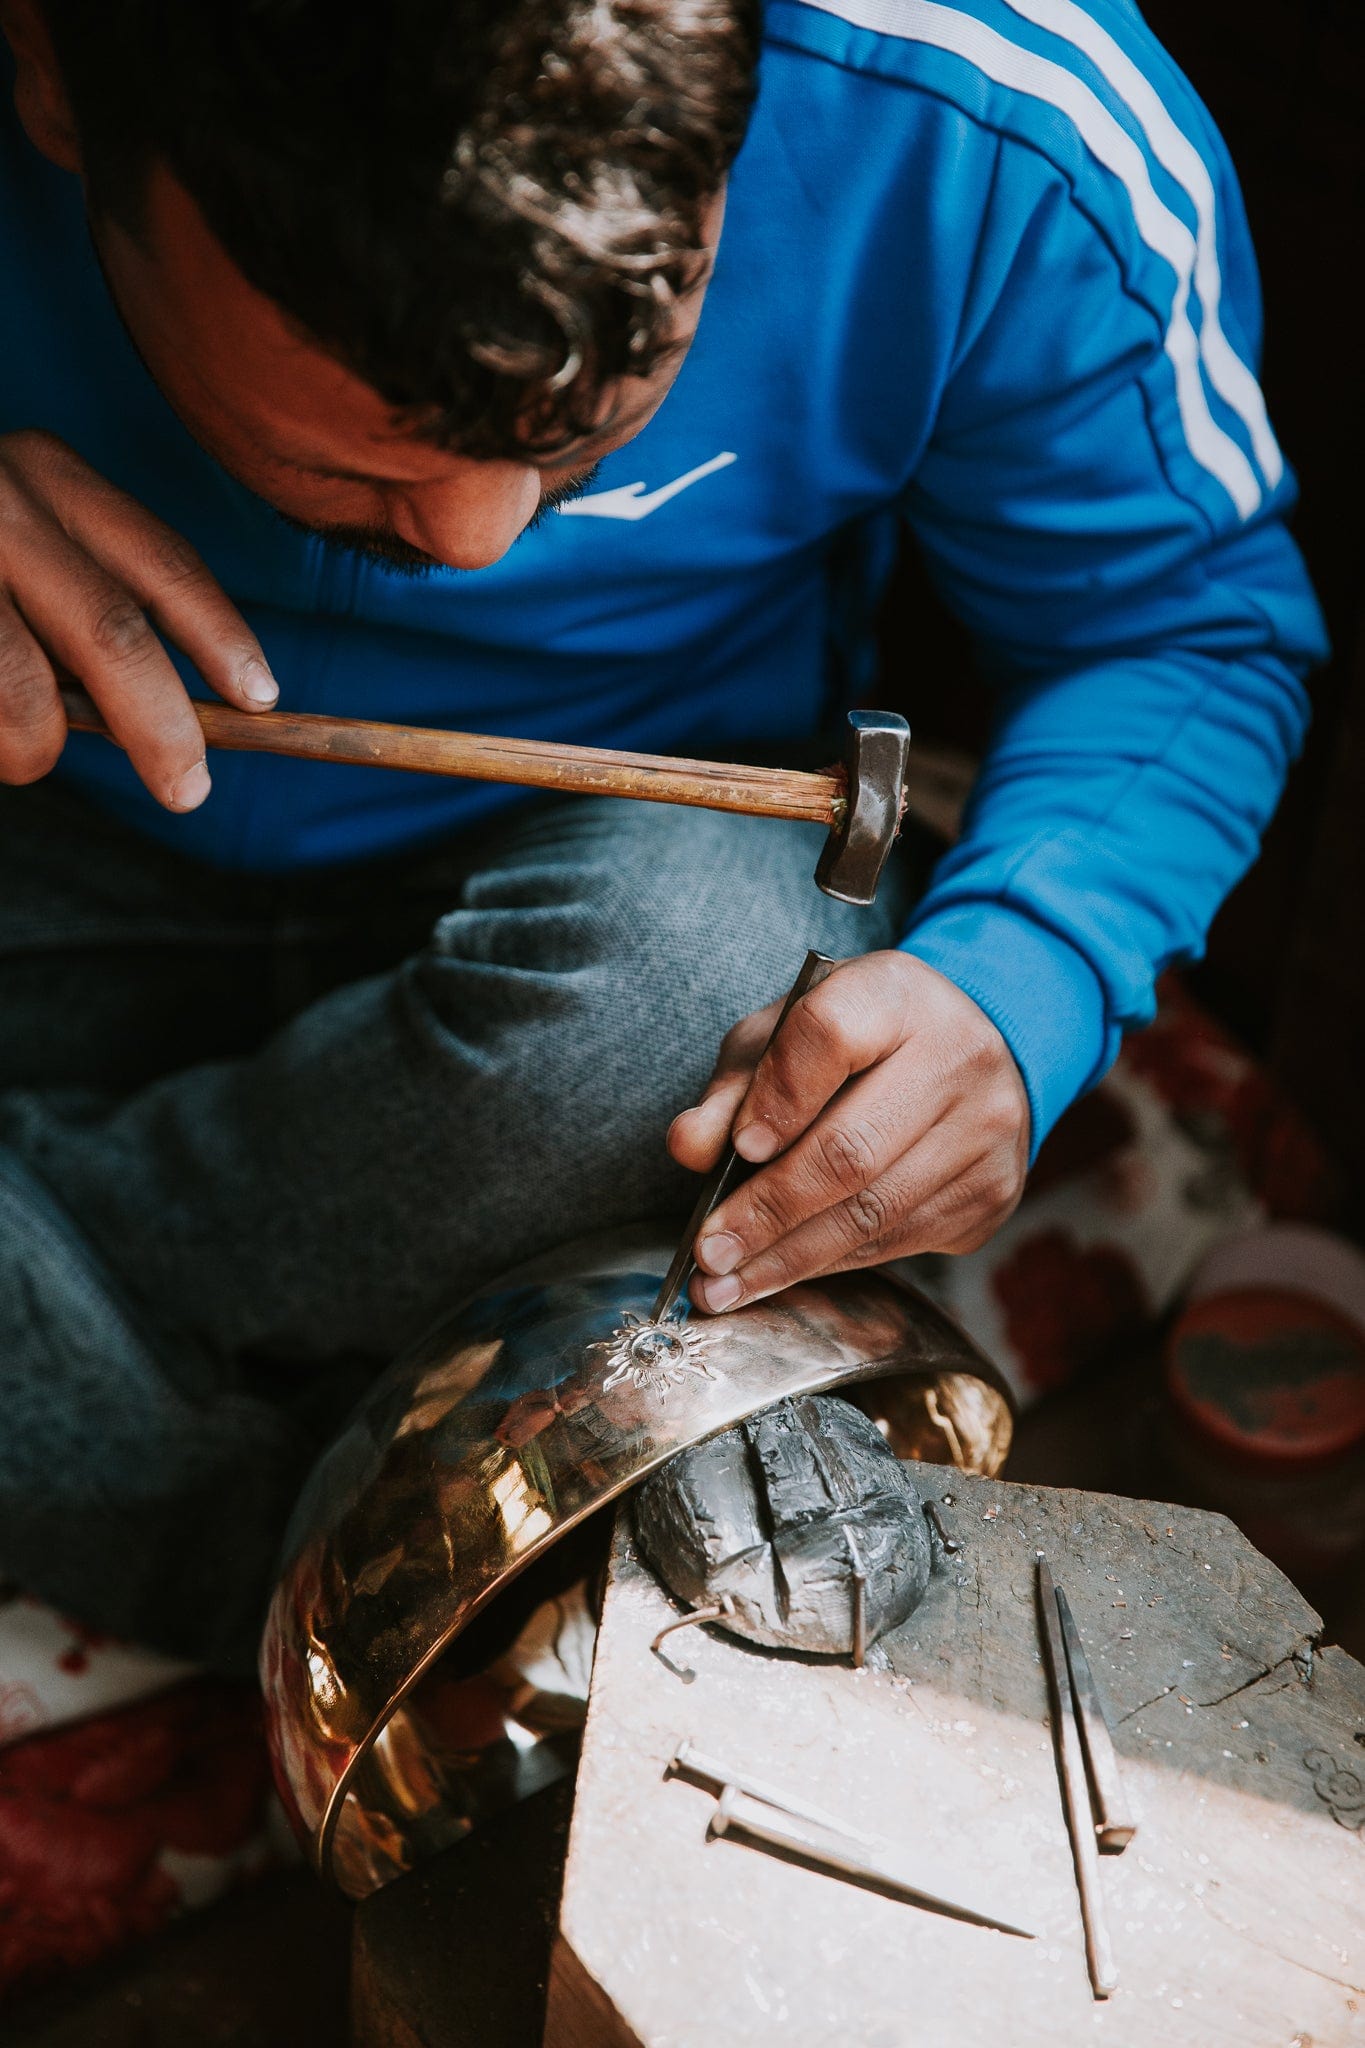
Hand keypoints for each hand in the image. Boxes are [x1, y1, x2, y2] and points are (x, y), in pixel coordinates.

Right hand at [0, 430, 276, 808]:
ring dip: (35, 748)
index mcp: (48, 475)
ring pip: (23, 690)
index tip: (260, 698)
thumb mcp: (28, 542)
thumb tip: (167, 717)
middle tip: (187, 788)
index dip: (219, 635)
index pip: (160, 561)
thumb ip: (87, 603)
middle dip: (161, 725)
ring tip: (25, 760)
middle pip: (108, 629)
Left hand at [668, 951, 1029, 1310]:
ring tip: (726, 1286)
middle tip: (708, 1253)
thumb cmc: (860, 1041)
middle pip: (851, 1149)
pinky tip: (784, 1274)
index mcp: (896, 995)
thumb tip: (689, 1148)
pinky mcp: (993, 1192)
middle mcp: (958, 1058)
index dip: (778, 1098)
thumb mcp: (788, 1034)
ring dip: (790, 1260)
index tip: (737, 1150)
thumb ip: (737, 1087)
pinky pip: (898, 1241)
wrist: (974, 1051)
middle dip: (768, 1213)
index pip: (829, 1036)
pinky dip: (831, 1264)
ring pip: (874, 1213)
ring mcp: (985, 1131)